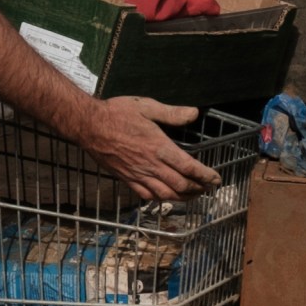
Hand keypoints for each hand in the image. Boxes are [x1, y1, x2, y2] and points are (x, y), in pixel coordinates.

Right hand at [75, 97, 220, 200]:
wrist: (89, 125)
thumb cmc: (117, 113)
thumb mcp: (147, 106)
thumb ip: (172, 113)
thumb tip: (194, 113)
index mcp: (159, 147)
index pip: (189, 167)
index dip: (206, 176)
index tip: (216, 178)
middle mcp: (151, 165)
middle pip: (181, 185)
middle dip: (199, 189)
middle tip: (208, 188)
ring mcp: (138, 175)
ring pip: (166, 194)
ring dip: (184, 197)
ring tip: (194, 194)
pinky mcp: (127, 179)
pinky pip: (147, 195)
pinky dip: (162, 199)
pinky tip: (167, 196)